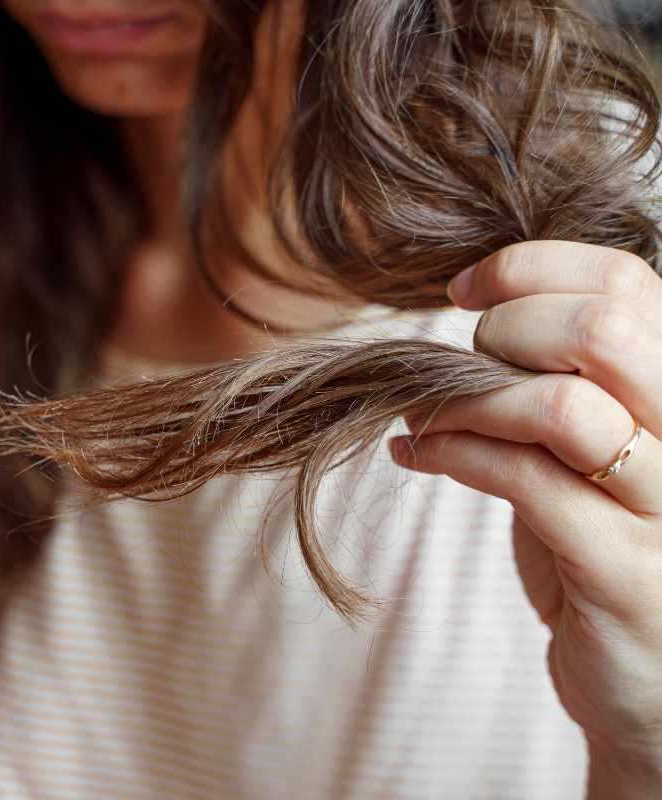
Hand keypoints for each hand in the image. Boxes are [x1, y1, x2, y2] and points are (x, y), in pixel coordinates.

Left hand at [388, 241, 661, 785]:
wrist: (657, 693)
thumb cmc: (613, 552)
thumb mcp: (598, 451)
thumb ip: (565, 381)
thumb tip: (476, 313)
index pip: (626, 280)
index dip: (530, 268)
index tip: (464, 289)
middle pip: (604, 328)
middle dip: (504, 329)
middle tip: (461, 365)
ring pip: (562, 406)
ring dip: (467, 398)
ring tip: (426, 413)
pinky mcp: (627, 572)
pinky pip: (524, 482)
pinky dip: (452, 453)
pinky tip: (416, 454)